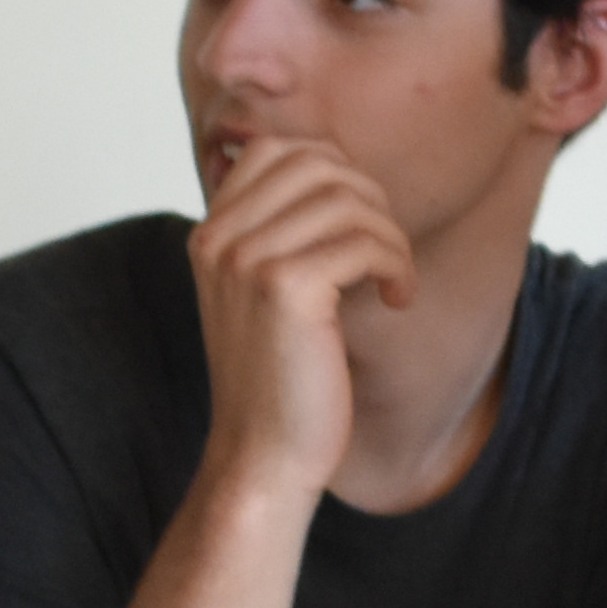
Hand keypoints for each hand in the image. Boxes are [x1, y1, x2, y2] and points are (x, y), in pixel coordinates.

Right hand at [190, 138, 415, 508]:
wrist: (262, 455)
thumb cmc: (278, 378)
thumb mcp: (263, 295)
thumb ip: (280, 234)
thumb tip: (338, 172)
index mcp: (210, 234)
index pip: (276, 151)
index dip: (334, 172)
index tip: (359, 223)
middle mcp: (219, 239)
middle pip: (316, 164)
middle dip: (369, 200)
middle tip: (385, 251)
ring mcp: (247, 260)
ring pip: (347, 200)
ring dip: (390, 237)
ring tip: (394, 280)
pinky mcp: (286, 288)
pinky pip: (364, 243)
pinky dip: (396, 265)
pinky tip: (397, 299)